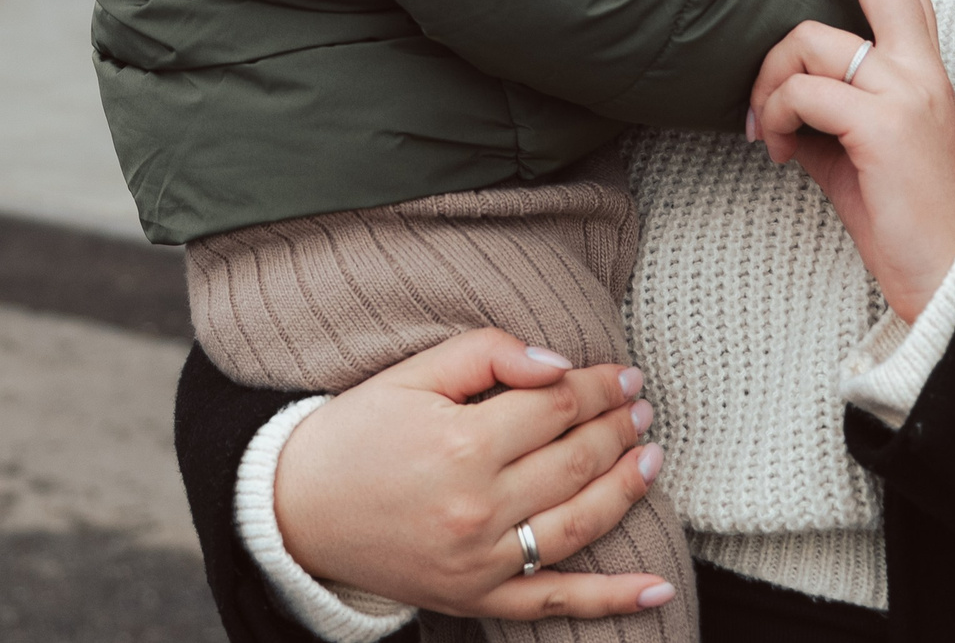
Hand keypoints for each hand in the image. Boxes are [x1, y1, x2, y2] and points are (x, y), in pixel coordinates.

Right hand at [273, 328, 676, 621]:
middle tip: (643, 408)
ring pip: (579, 524)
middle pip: (575, 461)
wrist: (295, 510)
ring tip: (652, 457)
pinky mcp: (477, 598)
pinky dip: (613, 599)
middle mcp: (478, 507)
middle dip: (619, 429)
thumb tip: (558, 364)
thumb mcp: (410, 374)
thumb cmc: (356, 432)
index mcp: (461, 444)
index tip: (624, 375)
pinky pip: (556, 601)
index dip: (597, 387)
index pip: (555, 407)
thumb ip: (486, 353)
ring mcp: (481, 561)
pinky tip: (659, 587)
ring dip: (627, 489)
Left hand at [749, 0, 954, 322]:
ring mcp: (905, 93)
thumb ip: (821, 106)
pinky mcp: (881, 126)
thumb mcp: (855, 147)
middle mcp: (921, 68)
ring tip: (761, 127)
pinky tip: (773, 149)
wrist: (948, 275)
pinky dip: (770, 115)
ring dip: (766, 81)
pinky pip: (801, 92)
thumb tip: (768, 92)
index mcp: (922, 66)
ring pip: (809, 40)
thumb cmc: (900, 214)